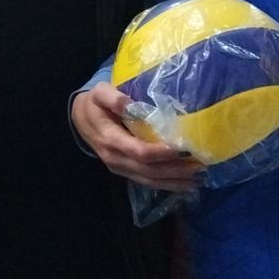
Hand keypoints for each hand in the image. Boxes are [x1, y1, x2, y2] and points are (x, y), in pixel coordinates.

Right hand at [71, 83, 203, 191]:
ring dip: (173, 181)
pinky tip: (184, 184)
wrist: (80, 119)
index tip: (182, 149)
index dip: (160, 152)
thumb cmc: (94, 104)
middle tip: (199, 166)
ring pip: (149, 180)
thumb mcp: (99, 93)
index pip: (138, 151)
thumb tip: (130, 104)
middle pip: (148, 170)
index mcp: (110, 139)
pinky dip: (166, 185)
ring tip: (197, 179)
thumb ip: (112, 97)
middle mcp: (115, 158)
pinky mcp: (125, 172)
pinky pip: (146, 182)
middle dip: (174, 170)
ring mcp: (120, 168)